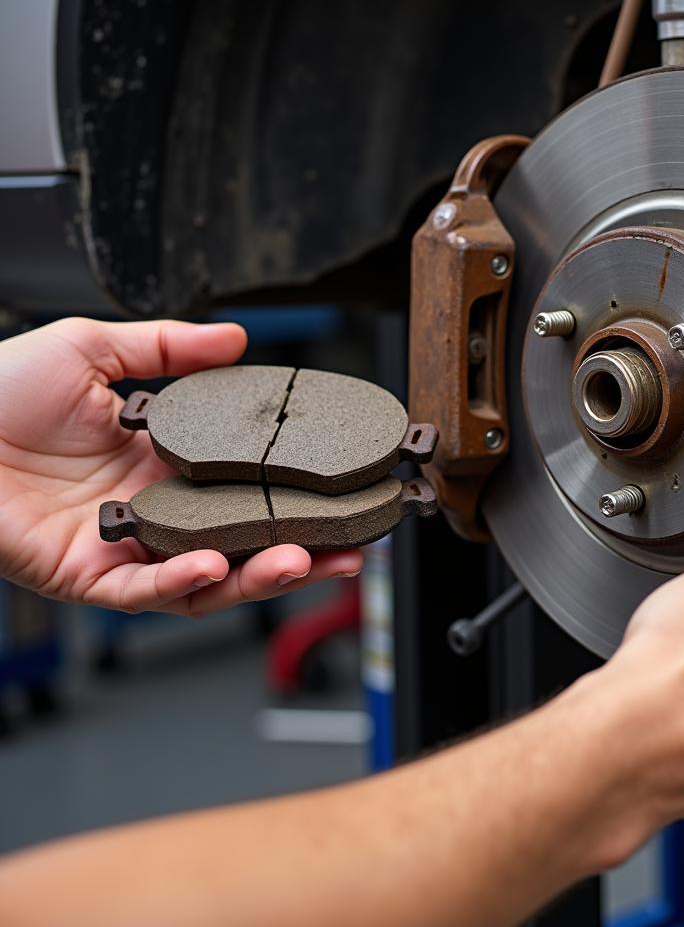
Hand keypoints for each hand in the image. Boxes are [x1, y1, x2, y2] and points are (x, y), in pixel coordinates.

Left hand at [0, 318, 360, 613]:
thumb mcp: (94, 347)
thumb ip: (171, 346)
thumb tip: (237, 338)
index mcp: (163, 461)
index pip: (247, 486)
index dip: (295, 494)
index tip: (341, 490)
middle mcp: (154, 508)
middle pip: (242, 541)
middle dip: (301, 551)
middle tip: (351, 550)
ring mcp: (124, 546)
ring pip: (205, 577)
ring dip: (257, 575)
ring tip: (300, 563)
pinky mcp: (86, 574)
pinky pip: (142, 591)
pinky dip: (180, 581)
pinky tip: (211, 564)